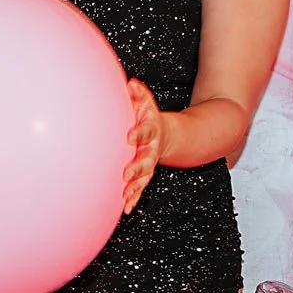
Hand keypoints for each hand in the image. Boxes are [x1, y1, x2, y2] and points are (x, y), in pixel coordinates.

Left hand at [123, 79, 162, 213]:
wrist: (167, 136)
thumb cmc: (149, 118)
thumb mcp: (146, 104)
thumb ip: (139, 95)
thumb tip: (131, 83)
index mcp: (152, 131)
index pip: (146, 131)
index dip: (139, 133)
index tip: (129, 137)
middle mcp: (152, 149)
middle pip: (146, 159)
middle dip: (137, 167)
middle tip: (126, 173)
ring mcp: (149, 163)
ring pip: (144, 177)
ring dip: (135, 186)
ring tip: (125, 195)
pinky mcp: (145, 175)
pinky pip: (140, 188)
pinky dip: (133, 198)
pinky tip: (126, 208)